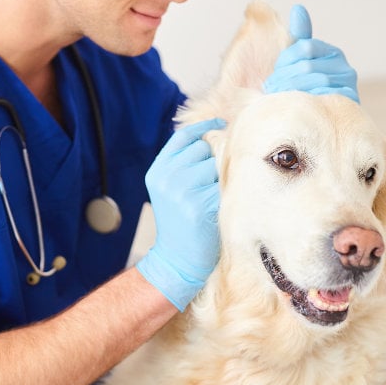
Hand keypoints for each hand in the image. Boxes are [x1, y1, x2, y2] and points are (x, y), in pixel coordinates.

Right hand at [136, 118, 225, 310]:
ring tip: (212, 198)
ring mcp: (182, 190)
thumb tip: (214, 134)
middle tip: (210, 185)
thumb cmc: (180, 222)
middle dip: (213, 162)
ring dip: (221, 178)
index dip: (204, 128)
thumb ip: (183, 164)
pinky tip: (219, 208)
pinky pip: (224, 186)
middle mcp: (167, 177)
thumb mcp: (170, 189)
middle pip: (203, 149)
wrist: (176, 260)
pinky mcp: (199, 205)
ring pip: (216, 166)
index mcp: (157, 171)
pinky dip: (228, 194)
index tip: (222, 124)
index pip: (183, 137)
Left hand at [263, 5, 358, 102]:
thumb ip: (300, 38)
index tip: (272, 77)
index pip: (304, 47)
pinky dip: (306, 100)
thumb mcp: (301, 63)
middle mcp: (344, 67)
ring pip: (313, 80)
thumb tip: (298, 8)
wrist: (323, 123)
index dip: (284, 62)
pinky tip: (295, 106)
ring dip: (291, 90)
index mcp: (331, 53)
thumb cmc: (308, 91)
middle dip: (284, 77)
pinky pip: (323, 96)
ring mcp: (348, 84)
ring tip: (278, 98)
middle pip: (307, 65)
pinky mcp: (348, 101)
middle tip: (270, 89)